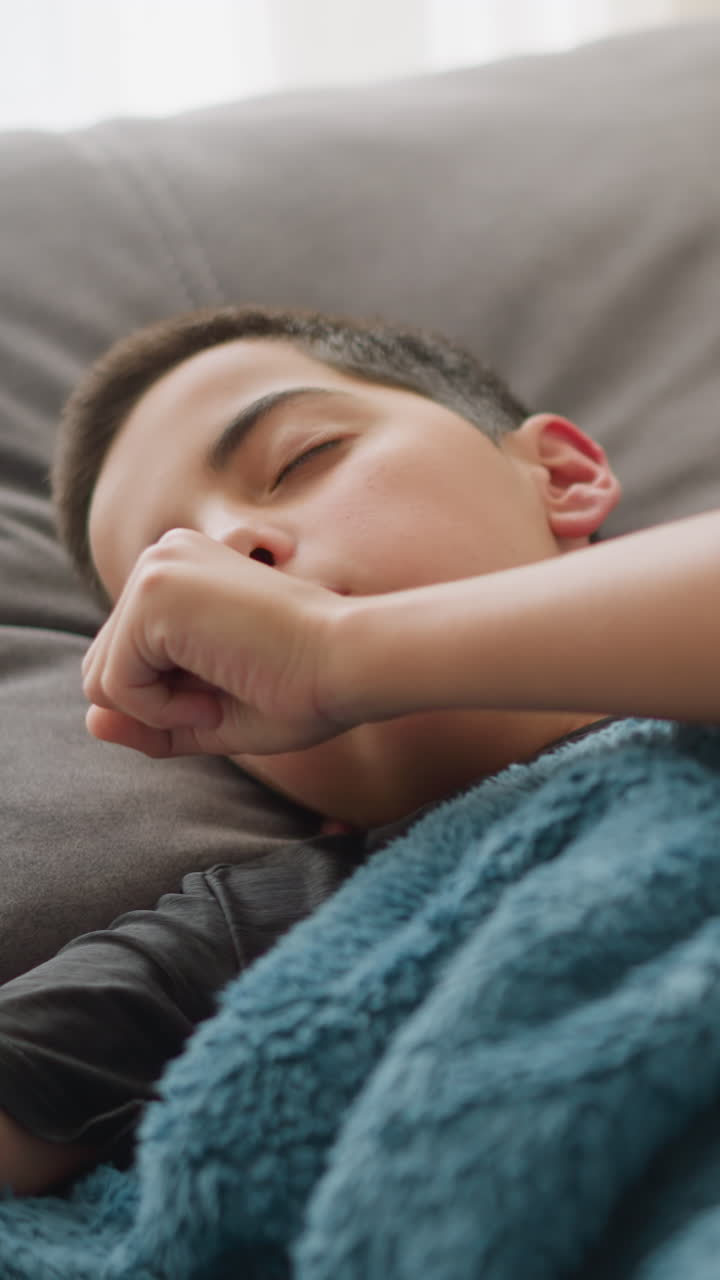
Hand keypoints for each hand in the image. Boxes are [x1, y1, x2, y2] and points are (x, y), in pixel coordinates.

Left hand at [81, 529, 352, 757]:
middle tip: (229, 693)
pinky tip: (217, 690)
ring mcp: (154, 571)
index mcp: (182, 573)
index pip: (129, 658)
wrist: (347, 664)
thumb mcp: (212, 714)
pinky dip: (161, 710)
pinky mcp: (151, 594)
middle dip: (159, 704)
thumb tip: (90, 721)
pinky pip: (114, 685)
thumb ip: (150, 717)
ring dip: (162, 709)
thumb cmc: (301, 689)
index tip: (235, 688)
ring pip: (103, 678)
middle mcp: (161, 559)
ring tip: (224, 689)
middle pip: (106, 666)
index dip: (170, 702)